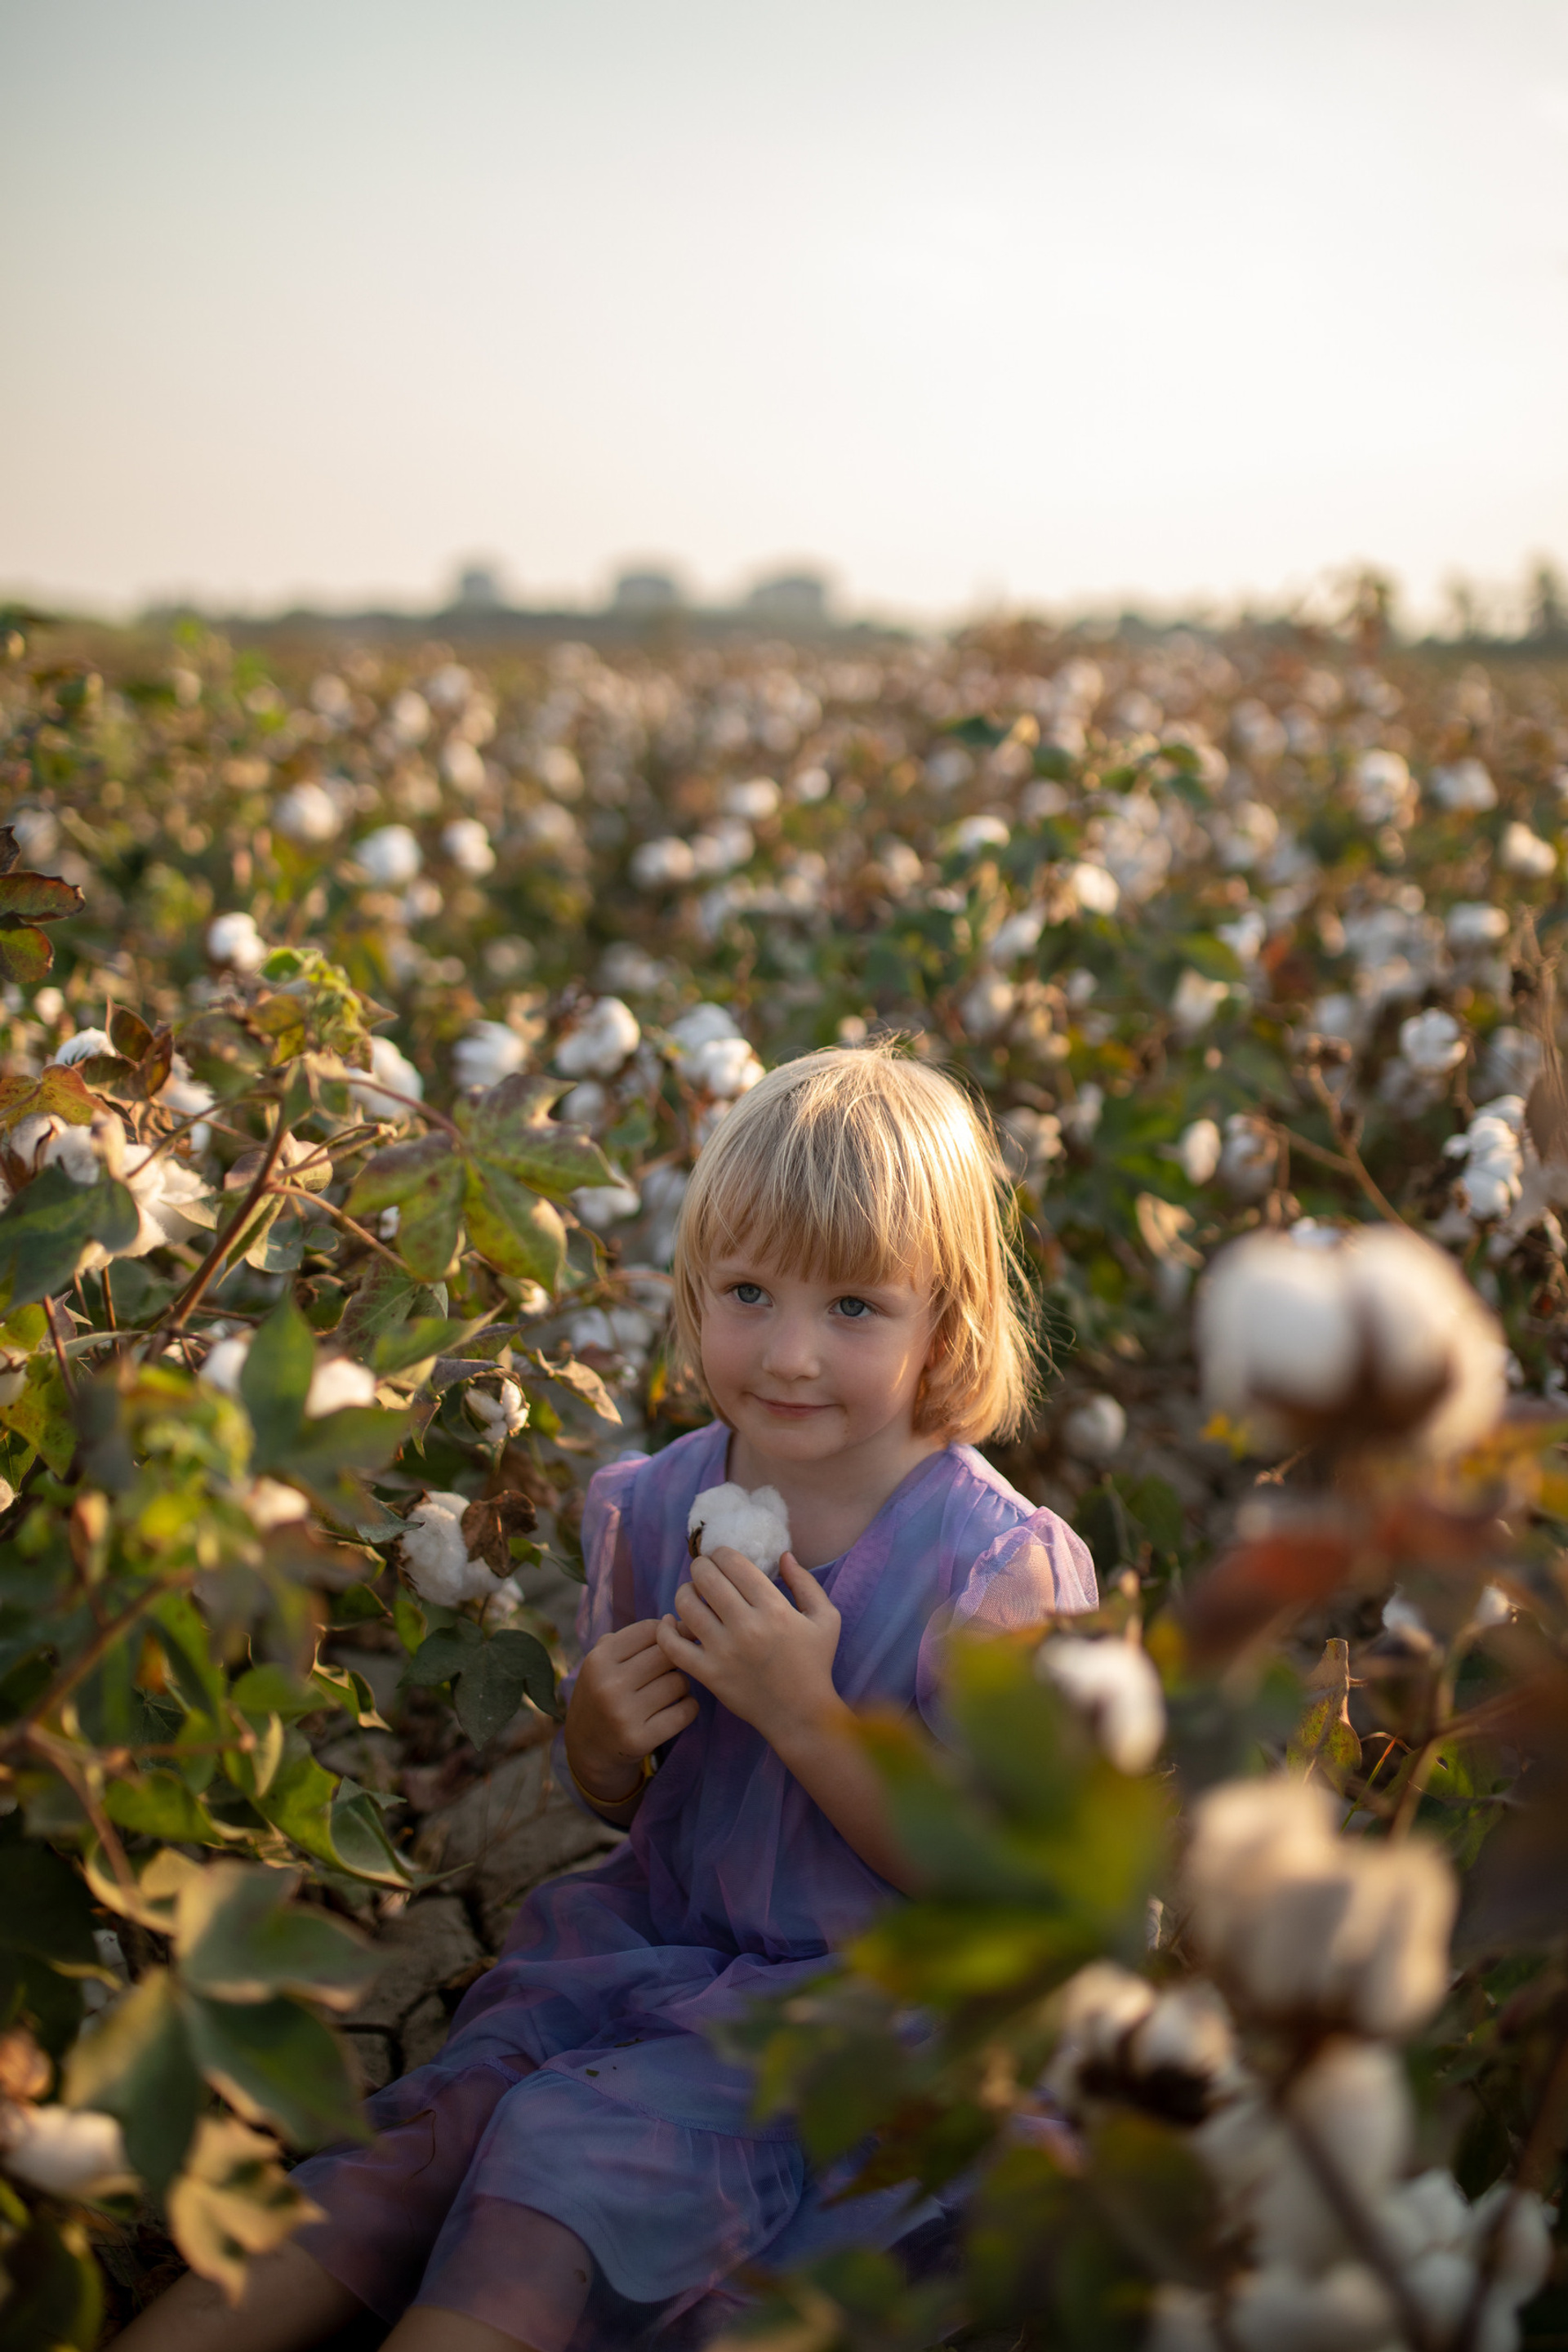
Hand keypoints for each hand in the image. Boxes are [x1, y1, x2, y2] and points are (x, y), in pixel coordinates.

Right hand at [564, 1619, 697, 1800]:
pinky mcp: (640, 1739)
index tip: (669, 1644)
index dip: (667, 1633)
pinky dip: (688, 1707)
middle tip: (668, 1671)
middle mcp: (608, 1685)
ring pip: (680, 1682)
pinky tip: (674, 1710)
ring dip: (681, 1686)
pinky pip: (686, 1710)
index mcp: (599, 1658)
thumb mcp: (604, 1662)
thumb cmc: (604, 1693)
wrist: (587, 1749)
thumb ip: (635, 1638)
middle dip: (675, 1660)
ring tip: (666, 1693)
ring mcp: (623, 1714)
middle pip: (668, 1654)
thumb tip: (679, 1622)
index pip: (650, 1629)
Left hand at [655, 1549, 841, 1752]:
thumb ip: (806, 1583)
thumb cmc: (814, 1664)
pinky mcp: (708, 1674)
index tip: (722, 1559)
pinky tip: (671, 1622)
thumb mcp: (825, 1619)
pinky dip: (664, 1629)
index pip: (733, 1563)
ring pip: (686, 1605)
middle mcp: (746, 1626)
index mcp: (774, 1608)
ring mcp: (723, 1651)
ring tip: (692, 1595)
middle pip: (705, 1578)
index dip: (721, 1553)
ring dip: (685, 1592)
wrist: (800, 1715)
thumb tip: (783, 1555)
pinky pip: (672, 1646)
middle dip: (701, 1567)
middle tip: (704, 1572)